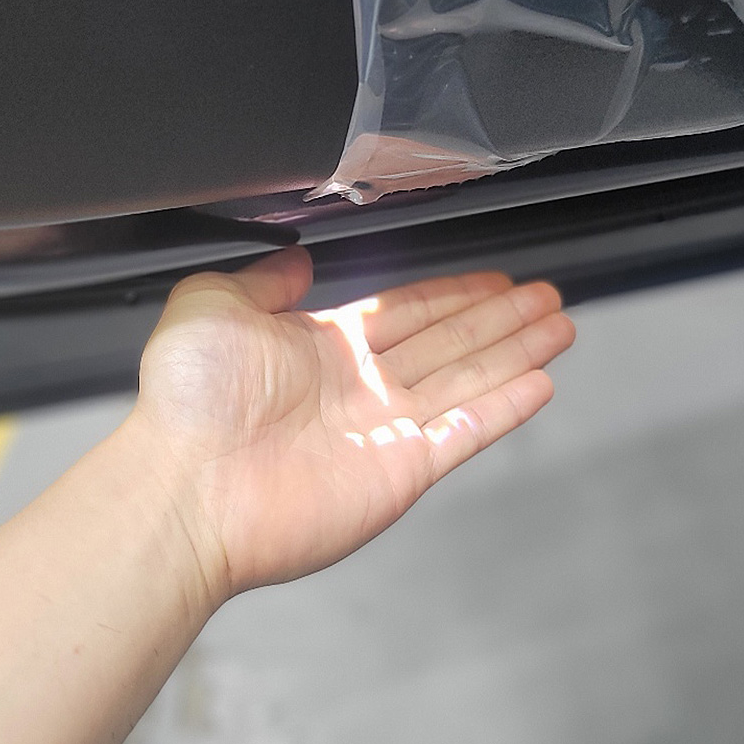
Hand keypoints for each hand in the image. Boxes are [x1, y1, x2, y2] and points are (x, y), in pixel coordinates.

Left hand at [131, 246, 574, 598]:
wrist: (184, 484)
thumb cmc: (188, 400)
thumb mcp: (215, 304)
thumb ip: (264, 279)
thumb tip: (295, 259)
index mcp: (322, 348)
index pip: (406, 312)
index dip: (453, 294)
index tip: (491, 280)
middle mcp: (360, 388)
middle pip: (449, 342)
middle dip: (500, 318)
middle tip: (545, 297)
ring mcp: (383, 431)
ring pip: (467, 380)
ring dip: (515, 353)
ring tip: (559, 326)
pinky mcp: (399, 473)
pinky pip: (463, 433)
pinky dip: (503, 410)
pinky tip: (539, 384)